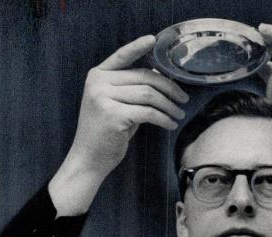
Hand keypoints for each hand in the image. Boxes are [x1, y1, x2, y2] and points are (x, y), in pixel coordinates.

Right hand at [49, 35, 188, 215]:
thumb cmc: (105, 135)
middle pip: (143, 77)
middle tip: (183, 99)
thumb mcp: (116, 106)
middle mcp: (99, 83)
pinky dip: (163, 118)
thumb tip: (158, 76)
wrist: (88, 160)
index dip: (138, 47)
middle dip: (168, 87)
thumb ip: (132, 90)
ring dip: (169, 105)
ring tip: (178, 115)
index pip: (122, 56)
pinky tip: (170, 124)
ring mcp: (104, 98)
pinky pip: (148, 112)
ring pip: (148, 94)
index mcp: (97, 76)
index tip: (154, 40)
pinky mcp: (114, 115)